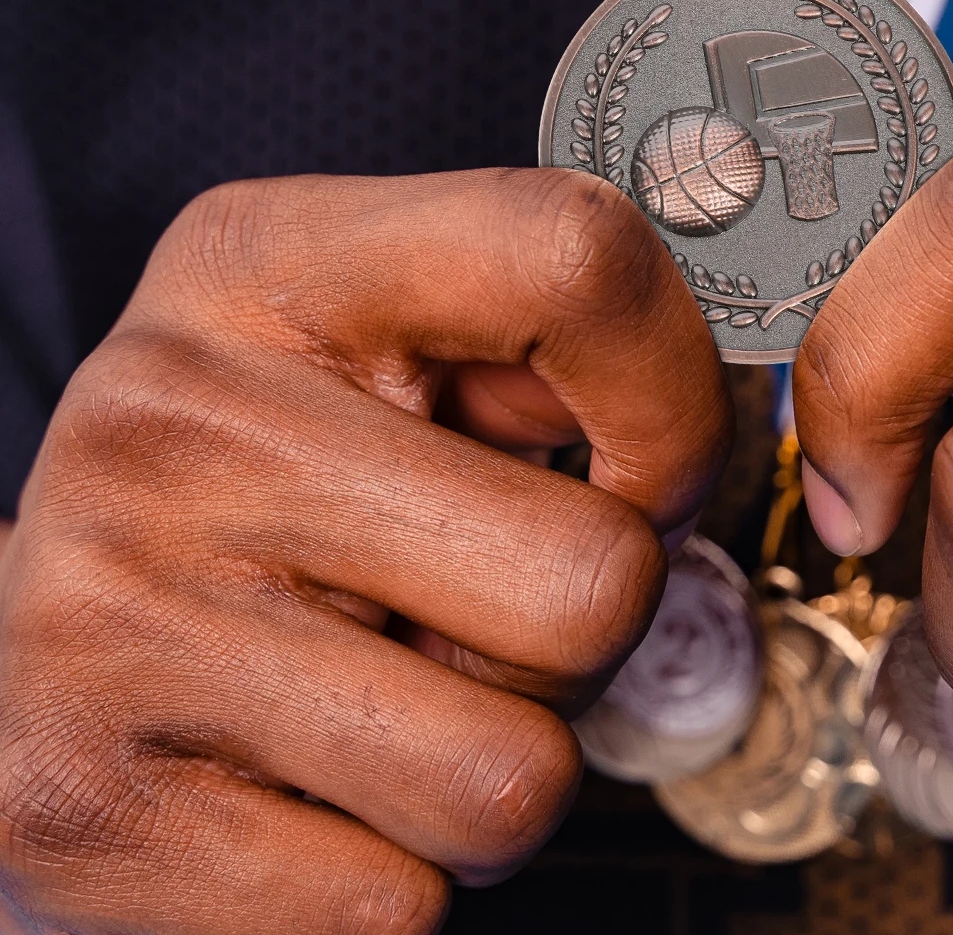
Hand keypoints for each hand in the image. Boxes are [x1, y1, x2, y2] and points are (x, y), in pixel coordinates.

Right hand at [0, 169, 728, 932]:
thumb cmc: (240, 472)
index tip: (644, 459)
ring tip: (401, 695)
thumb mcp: (360, 333)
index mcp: (270, 264)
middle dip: (590, 623)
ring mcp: (113, 626)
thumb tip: (705, 426)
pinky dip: (396, 867)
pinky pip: (400, 907)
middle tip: (492, 604)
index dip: (675, 392)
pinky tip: (314, 778)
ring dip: (503, 757)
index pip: (583, 259)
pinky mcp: (83, 821)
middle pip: (596, 580)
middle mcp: (177, 424)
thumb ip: (538, 340)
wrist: (6, 637)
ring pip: (519, 780)